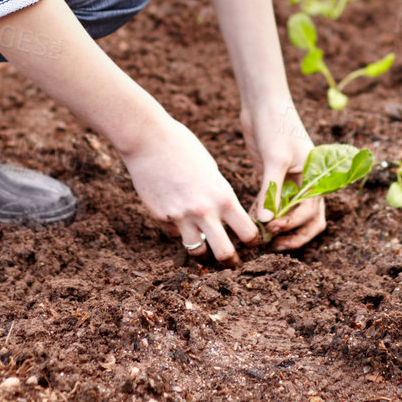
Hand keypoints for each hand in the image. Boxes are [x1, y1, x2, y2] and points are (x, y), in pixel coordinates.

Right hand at [122, 115, 258, 263]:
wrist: (148, 139)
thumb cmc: (183, 146)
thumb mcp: (211, 169)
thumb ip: (219, 194)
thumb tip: (225, 215)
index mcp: (223, 197)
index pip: (248, 232)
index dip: (252, 241)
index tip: (251, 243)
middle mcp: (204, 211)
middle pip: (225, 253)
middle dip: (231, 261)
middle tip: (232, 262)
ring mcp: (181, 217)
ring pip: (197, 252)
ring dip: (202, 251)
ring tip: (204, 248)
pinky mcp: (161, 218)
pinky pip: (174, 234)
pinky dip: (178, 231)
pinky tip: (176, 217)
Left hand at [241, 101, 326, 251]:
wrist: (262, 103)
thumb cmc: (275, 125)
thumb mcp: (275, 157)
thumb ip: (271, 190)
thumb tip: (265, 222)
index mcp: (316, 177)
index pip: (310, 211)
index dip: (293, 224)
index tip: (272, 227)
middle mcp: (306, 182)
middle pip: (308, 220)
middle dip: (293, 235)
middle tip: (273, 245)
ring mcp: (289, 181)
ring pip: (290, 214)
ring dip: (278, 228)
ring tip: (260, 237)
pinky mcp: (273, 178)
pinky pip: (272, 203)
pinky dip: (264, 214)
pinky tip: (250, 219)